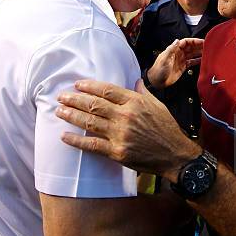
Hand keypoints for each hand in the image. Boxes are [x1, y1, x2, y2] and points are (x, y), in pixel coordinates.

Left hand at [56, 80, 201, 181]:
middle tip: (61, 96)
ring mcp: (120, 134)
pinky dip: (76, 140)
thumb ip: (143, 92)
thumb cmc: (167, 128)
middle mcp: (126, 116)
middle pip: (94, 104)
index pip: (107, 90)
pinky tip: (64, 136)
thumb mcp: (158, 105)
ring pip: (90, 122)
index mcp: (135, 102)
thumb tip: (135, 81)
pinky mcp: (117, 152)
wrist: (176, 155)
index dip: (89, 86)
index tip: (77, 84)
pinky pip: (92, 145)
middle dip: (74, 99)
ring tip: (59, 111)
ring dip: (72, 116)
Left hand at [147, 38, 203, 88]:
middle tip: (207, 46)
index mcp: (174, 50)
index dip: (194, 41)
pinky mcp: (182, 67)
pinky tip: (202, 60)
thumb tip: (177, 40)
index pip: (186, 42)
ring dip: (199, 52)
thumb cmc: (158, 70)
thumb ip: (171, 49)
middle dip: (198, 46)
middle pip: (190, 47)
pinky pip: (191, 62)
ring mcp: (181, 60)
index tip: (201, 41)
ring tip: (207, 52)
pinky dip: (197, 60)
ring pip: (192, 54)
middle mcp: (178, 54)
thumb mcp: (164, 58)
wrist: (156, 82)